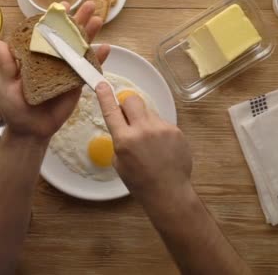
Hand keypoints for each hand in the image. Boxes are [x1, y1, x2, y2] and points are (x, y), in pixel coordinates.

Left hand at [0, 1, 109, 139]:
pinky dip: (97, 60)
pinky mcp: (76, 84)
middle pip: (66, 36)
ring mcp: (66, 70)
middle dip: (78, 20)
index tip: (62, 5)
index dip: (54, 18)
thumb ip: (6, 65)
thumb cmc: (14, 106)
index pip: (45, 32)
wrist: (30, 130)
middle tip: (90, 5)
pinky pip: (87, 69)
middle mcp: (52, 59)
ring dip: (89, 34)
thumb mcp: (6, 85)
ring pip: (79, 49)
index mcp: (35, 55)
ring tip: (98, 18)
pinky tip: (106, 48)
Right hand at [95, 83, 192, 200]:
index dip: (105, 96)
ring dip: (144, 120)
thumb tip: (124, 126)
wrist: (168, 191)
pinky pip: (162, 122)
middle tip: (128, 116)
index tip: (101, 84)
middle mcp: (143, 130)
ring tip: (149, 142)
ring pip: (148, 112)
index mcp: (124, 139)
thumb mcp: (119, 162)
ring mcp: (161, 128)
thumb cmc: (140, 182)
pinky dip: (158, 131)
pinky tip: (161, 147)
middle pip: (132, 100)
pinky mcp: (175, 130)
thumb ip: (120, 140)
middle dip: (127, 105)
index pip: (111, 111)